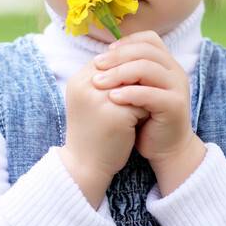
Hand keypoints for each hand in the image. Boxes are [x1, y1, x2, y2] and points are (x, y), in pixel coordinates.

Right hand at [63, 55, 148, 193]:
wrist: (85, 166)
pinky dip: (147, 109)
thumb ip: (105, 80)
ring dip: (144, 92)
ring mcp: (100, 99)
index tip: (135, 86)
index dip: (126, 70)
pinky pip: (142, 101)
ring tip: (144, 108)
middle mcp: (87, 85)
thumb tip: (131, 60)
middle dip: (137, 79)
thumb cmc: (91, 131)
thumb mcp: (91, 100)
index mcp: (79, 79)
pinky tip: (145, 121)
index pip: (110, 59)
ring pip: (136, 82)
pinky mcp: (116, 114)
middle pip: (124, 67)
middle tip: (146, 94)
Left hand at [92, 31, 195, 169]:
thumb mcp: (135, 91)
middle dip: (117, 56)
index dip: (125, 43)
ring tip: (99, 83)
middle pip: (145, 51)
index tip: (103, 54)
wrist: (165, 149)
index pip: (148, 39)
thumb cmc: (145, 119)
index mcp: (166, 63)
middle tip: (96, 65)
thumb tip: (99, 58)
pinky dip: (130, 94)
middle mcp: (175, 71)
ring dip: (120, 73)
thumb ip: (126, 73)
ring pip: (148, 68)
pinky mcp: (176, 106)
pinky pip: (151, 94)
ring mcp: (177, 87)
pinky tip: (112, 98)